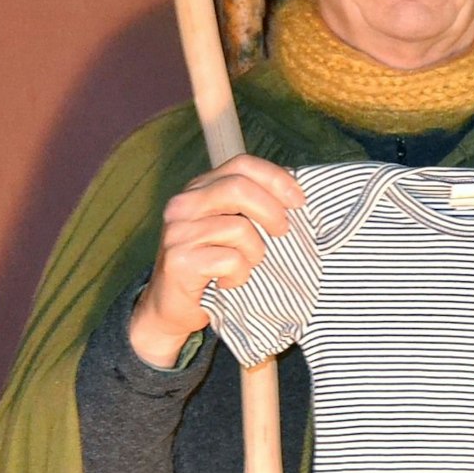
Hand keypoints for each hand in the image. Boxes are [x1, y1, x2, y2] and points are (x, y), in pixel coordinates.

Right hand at [130, 154, 304, 368]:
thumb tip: (297, 192)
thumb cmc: (214, 264)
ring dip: (256, 252)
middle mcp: (183, 205)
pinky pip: (230, 260)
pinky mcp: (178, 261)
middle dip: (272, 211)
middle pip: (239, 188)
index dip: (276, 178)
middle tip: (283, 232)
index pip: (242, 165)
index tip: (299, 200)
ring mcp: (178, 232)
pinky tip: (230, 281)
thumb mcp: (234, 227)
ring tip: (248, 265)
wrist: (174, 307)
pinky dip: (241, 275)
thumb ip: (255, 205)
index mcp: (199, 189)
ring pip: (239, 228)